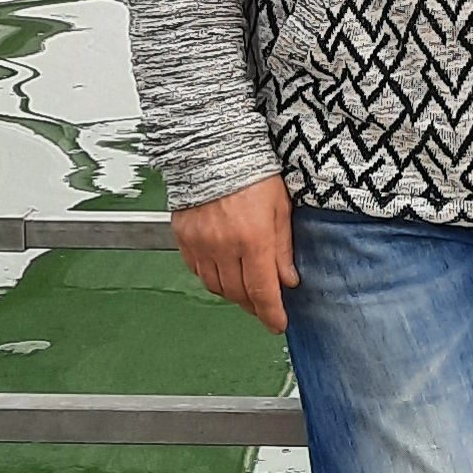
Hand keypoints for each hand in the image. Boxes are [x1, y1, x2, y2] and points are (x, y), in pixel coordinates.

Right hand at [173, 174, 296, 333]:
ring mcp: (200, 243)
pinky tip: (223, 270)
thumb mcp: (281, 208)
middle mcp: (223, 246)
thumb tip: (288, 280)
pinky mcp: (183, 237)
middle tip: (264, 306)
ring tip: (245, 289)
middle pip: (238, 293)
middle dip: (253, 305)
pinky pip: (197, 270)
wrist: (214, 148)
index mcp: (253, 239)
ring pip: (216, 286)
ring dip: (232, 293)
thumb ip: (283, 248)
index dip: (271, 314)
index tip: (277, 325)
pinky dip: (211, 276)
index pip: (262, 291)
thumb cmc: (252, 170)